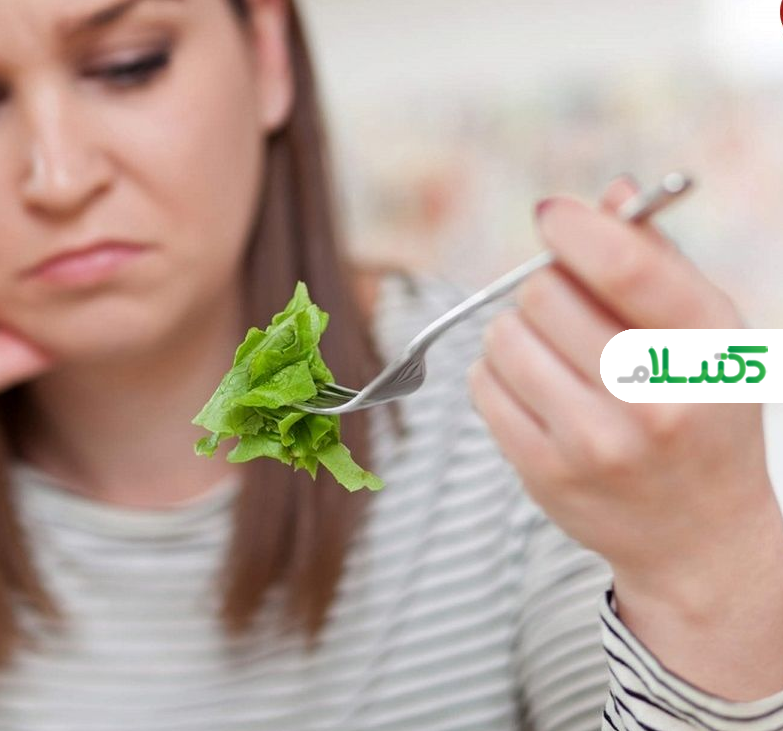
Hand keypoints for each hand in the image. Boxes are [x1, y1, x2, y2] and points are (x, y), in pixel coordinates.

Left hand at [465, 175, 782, 697]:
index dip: (577, 227)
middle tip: (571, 314)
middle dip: (548, 289)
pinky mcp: (544, 472)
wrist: (700, 536)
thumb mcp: (704, 334)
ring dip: (519, 334)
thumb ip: (657, 259)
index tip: (554, 214)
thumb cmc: (698, 413)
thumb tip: (611, 193)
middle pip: (544, 293)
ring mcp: (594, 441)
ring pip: (503, 337)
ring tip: (558, 359)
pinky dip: (500, 376)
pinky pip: (483, 385)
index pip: (625, 266)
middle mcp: (653, 398)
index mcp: (704, 350)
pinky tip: (541, 394)